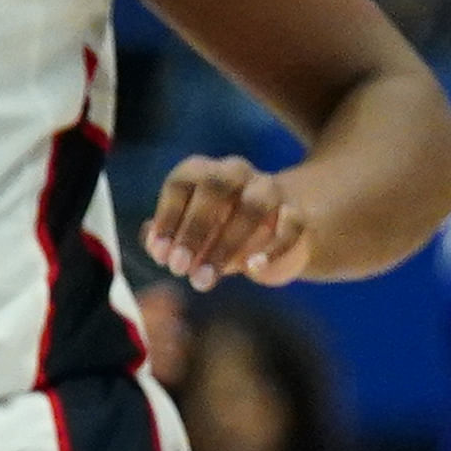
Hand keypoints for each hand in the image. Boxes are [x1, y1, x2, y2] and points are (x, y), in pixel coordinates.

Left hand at [143, 155, 313, 286]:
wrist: (270, 234)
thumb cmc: (213, 233)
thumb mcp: (186, 236)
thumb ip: (165, 240)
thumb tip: (153, 245)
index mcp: (201, 172)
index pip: (181, 183)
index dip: (168, 218)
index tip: (160, 254)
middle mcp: (234, 172)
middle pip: (216, 187)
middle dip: (194, 229)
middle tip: (179, 268)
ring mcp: (269, 189)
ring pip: (253, 205)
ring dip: (227, 243)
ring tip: (206, 279)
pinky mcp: (297, 212)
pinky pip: (291, 224)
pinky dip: (272, 247)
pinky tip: (252, 269)